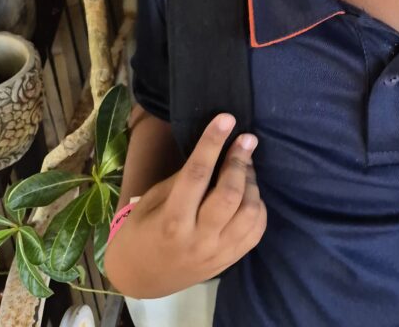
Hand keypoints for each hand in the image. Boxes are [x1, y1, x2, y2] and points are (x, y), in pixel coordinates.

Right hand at [104, 113, 267, 297]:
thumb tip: (215, 151)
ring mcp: (217, 253)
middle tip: (245, 139)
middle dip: (240, 161)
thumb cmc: (141, 231)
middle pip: (230, 195)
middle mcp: (197, 239)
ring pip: (249, 212)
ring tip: (245, 167)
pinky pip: (256, 230)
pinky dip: (258, 205)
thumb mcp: (152, 201)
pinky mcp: (230, 260)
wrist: (141, 279)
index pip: (196, 176)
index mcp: (171, 221)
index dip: (213, 143)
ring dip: (251, 183)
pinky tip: (249, 193)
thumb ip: (183, 180)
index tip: (227, 119)